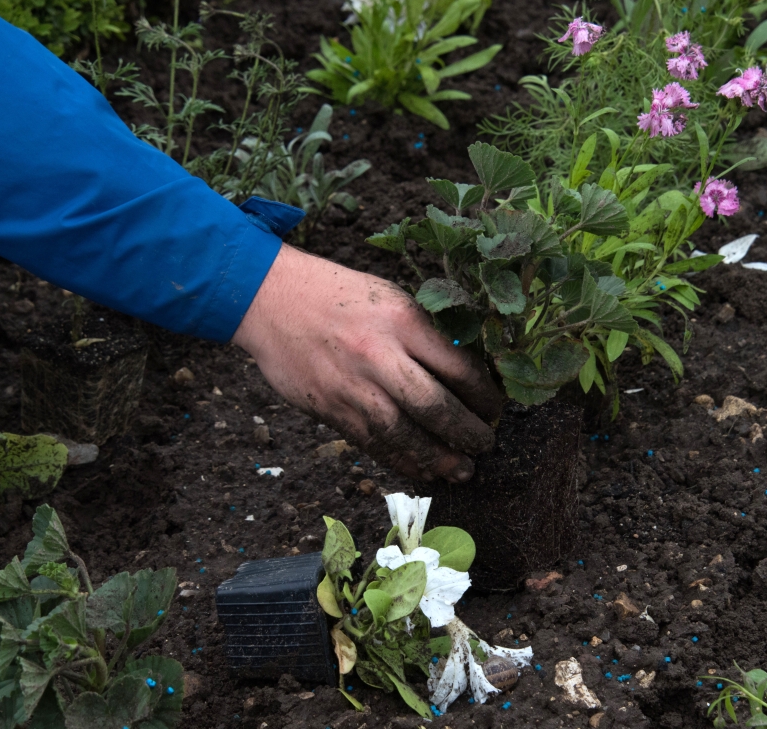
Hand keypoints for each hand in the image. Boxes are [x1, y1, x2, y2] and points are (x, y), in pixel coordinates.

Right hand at [232, 244, 501, 482]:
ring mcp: (352, 386)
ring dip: (438, 459)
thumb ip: (423, 335)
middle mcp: (379, 356)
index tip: (497, 407)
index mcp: (403, 321)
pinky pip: (372, 444)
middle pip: (435, 407)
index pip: (458, 367)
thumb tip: (464, 375)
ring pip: (404, 435)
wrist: (269, 299)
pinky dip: (400, 461)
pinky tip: (421, 470)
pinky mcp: (330, 409)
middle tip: (487, 445)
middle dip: (468, 433)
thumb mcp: (390, 299)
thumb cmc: (338, 295)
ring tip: (462, 471)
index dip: (484, 395)